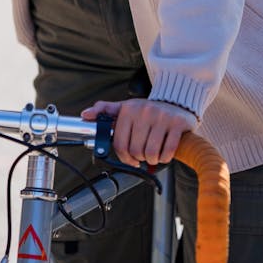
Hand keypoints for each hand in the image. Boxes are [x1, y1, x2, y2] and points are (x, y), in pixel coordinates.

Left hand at [81, 98, 196, 166]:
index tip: (130, 158)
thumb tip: (85, 114)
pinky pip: (167, 152)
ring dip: (152, 159)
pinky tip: (164, 151)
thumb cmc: (147, 111)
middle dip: (139, 158)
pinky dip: (165, 158)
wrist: (176, 103)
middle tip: (143, 154)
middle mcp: (144, 111)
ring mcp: (161, 117)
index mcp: (128, 109)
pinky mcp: (176, 124)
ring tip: (153, 152)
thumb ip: (105, 111)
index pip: (120, 144)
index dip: (124, 157)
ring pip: (150, 154)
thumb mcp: (125, 108)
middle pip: (135, 151)